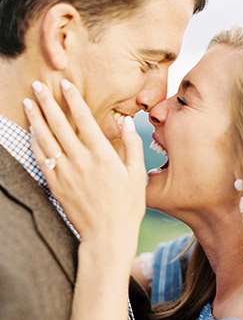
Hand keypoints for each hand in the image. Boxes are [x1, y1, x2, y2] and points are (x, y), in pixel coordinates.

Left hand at [23, 80, 146, 259]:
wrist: (107, 235)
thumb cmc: (127, 206)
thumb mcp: (137, 175)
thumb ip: (132, 146)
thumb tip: (127, 123)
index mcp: (102, 155)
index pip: (84, 119)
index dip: (73, 99)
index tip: (64, 84)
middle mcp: (81, 160)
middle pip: (59, 125)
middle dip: (47, 102)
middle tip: (37, 85)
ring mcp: (66, 173)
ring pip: (46, 139)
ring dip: (36, 119)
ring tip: (28, 102)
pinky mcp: (56, 185)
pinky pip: (41, 160)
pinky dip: (34, 143)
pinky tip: (31, 132)